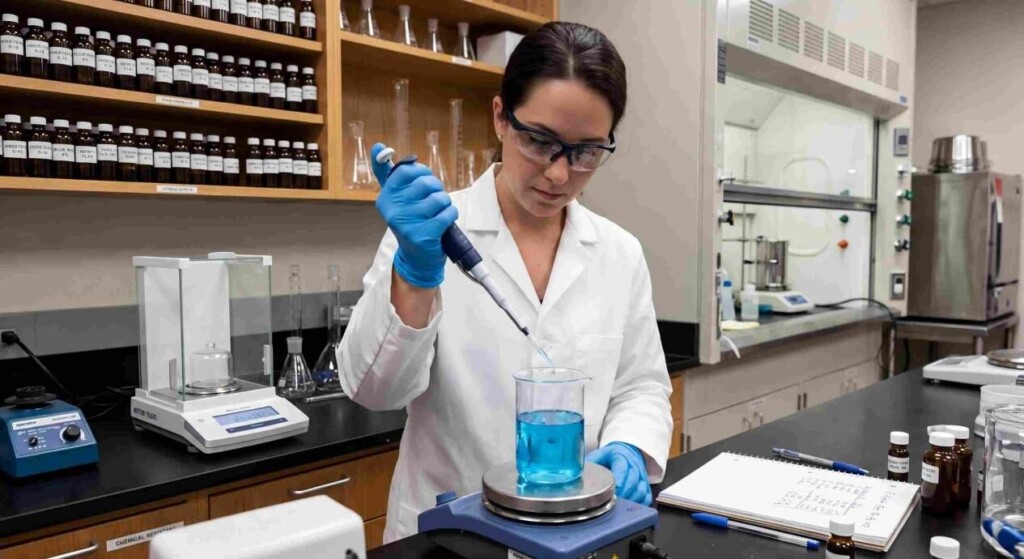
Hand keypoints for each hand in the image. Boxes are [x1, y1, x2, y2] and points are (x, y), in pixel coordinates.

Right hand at [371, 143, 457, 287]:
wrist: (417, 257)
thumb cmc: (411, 221)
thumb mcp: (397, 198)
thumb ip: (387, 172)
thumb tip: (378, 146)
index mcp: (385, 197)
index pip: (408, 171)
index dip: (422, 173)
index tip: (424, 182)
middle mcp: (392, 210)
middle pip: (426, 183)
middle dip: (436, 189)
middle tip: (434, 202)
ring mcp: (407, 224)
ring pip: (439, 198)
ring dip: (445, 204)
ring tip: (438, 213)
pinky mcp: (423, 235)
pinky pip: (447, 213)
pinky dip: (451, 215)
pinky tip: (444, 222)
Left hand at [586, 442, 651, 505]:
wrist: (627, 453)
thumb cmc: (610, 456)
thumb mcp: (598, 455)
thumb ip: (590, 464)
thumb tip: (575, 474)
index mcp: (621, 455)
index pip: (622, 467)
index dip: (620, 479)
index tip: (615, 489)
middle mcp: (634, 465)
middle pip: (632, 481)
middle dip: (623, 493)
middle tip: (612, 503)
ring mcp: (641, 476)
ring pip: (640, 490)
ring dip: (630, 500)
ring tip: (619, 507)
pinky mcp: (646, 485)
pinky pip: (646, 497)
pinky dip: (639, 504)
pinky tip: (629, 509)